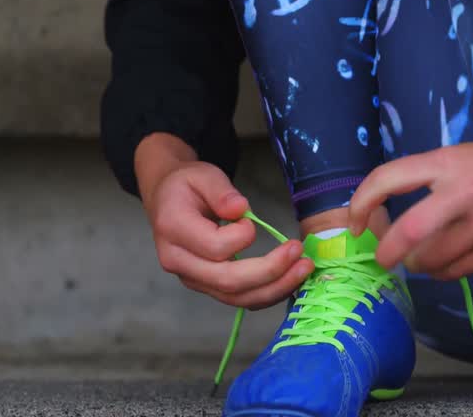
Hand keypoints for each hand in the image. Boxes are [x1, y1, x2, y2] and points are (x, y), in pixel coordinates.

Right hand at [136, 133, 311, 308]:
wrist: (168, 201)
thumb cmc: (187, 186)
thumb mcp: (202, 175)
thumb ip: (221, 191)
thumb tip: (240, 210)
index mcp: (175, 230)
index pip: (215, 247)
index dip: (242, 236)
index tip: (251, 219)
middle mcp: (178, 262)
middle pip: (228, 281)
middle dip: (270, 271)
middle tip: (299, 253)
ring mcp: (192, 278)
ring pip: (236, 297)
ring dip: (275, 287)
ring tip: (304, 269)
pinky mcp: (207, 286)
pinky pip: (239, 299)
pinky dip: (268, 293)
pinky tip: (291, 279)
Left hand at [347, 126, 472, 279]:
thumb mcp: (465, 154)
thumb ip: (434, 180)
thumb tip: (397, 210)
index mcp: (447, 163)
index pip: (388, 179)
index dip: (362, 203)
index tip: (355, 221)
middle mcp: (462, 193)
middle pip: (409, 232)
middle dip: (387, 252)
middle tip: (382, 258)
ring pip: (434, 261)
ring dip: (418, 266)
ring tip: (418, 261)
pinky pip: (460, 271)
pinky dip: (443, 273)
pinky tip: (443, 266)